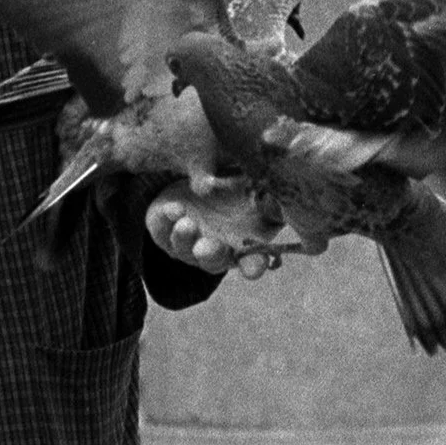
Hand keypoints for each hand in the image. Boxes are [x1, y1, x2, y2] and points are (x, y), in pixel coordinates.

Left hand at [146, 191, 280, 283]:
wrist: (194, 175)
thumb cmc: (234, 184)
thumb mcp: (256, 186)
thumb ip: (270, 195)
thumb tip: (285, 195)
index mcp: (242, 243)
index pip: (251, 262)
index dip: (253, 267)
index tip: (254, 269)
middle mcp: (213, 248)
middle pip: (213, 261)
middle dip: (210, 255)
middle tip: (206, 247)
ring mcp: (186, 242)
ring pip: (183, 248)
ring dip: (185, 238)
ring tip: (186, 223)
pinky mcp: (162, 229)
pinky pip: (161, 230)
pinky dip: (165, 221)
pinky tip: (173, 209)